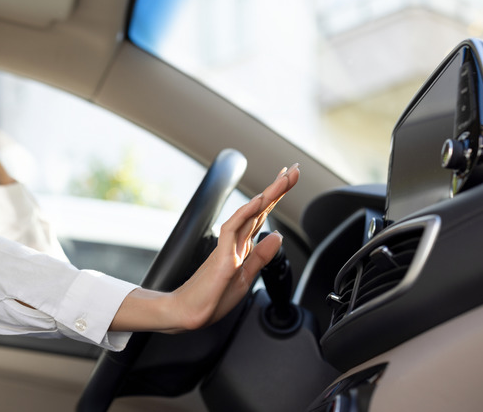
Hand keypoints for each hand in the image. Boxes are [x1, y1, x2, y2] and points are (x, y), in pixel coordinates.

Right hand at [110, 163, 299, 332]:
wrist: (189, 313)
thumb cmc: (212, 298)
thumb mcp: (246, 278)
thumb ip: (261, 256)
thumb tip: (278, 236)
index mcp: (242, 247)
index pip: (262, 217)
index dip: (276, 198)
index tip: (288, 180)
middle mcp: (236, 242)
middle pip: (259, 210)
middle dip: (277, 189)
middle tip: (293, 170)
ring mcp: (228, 247)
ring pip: (249, 214)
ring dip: (267, 195)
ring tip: (284, 179)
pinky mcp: (221, 256)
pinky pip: (233, 229)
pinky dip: (246, 213)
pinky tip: (259, 201)